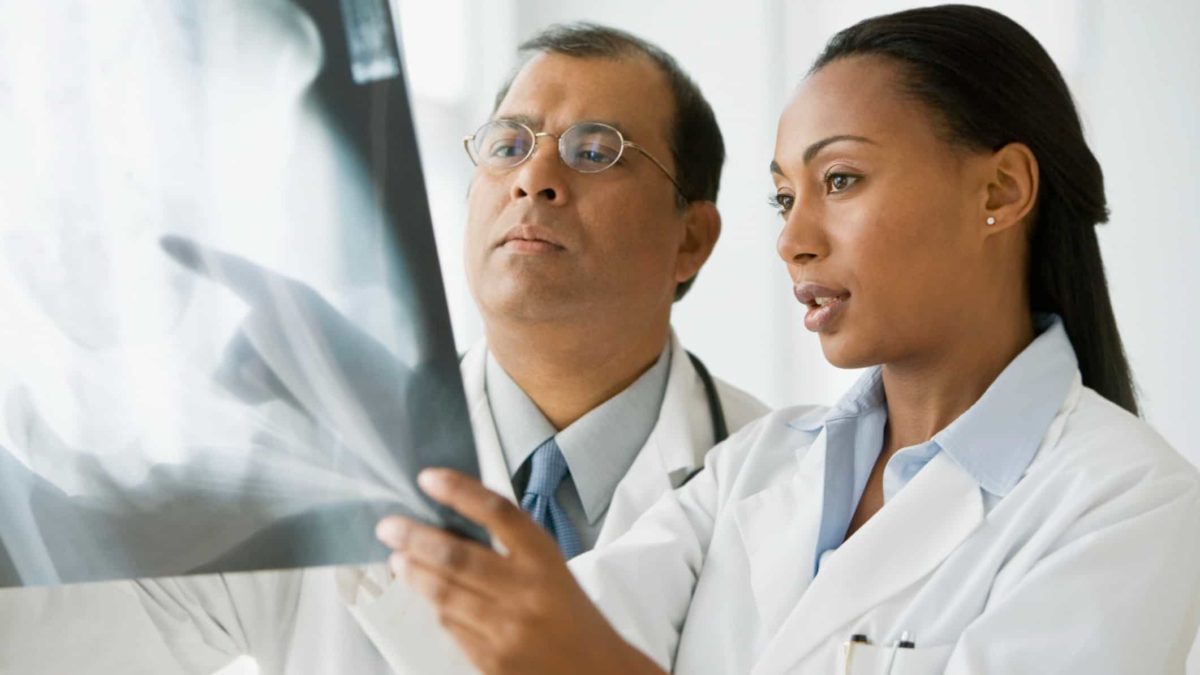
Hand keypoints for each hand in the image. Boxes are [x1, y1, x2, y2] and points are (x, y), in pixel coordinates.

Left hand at [376, 468, 665, 674]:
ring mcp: (507, 629)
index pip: (497, 513)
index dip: (459, 491)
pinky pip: (450, 626)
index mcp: (545, 559)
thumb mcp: (550, 569)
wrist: (597, 671)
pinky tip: (427, 594)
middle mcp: (527, 591)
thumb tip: (451, 521)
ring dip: (414, 572)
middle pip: (457, 556)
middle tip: (390, 526)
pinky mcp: (492, 660)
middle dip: (414, 537)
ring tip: (398, 558)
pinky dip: (435, 606)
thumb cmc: (570, 614)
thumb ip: (511, 547)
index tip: (429, 478)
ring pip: (444, 593)